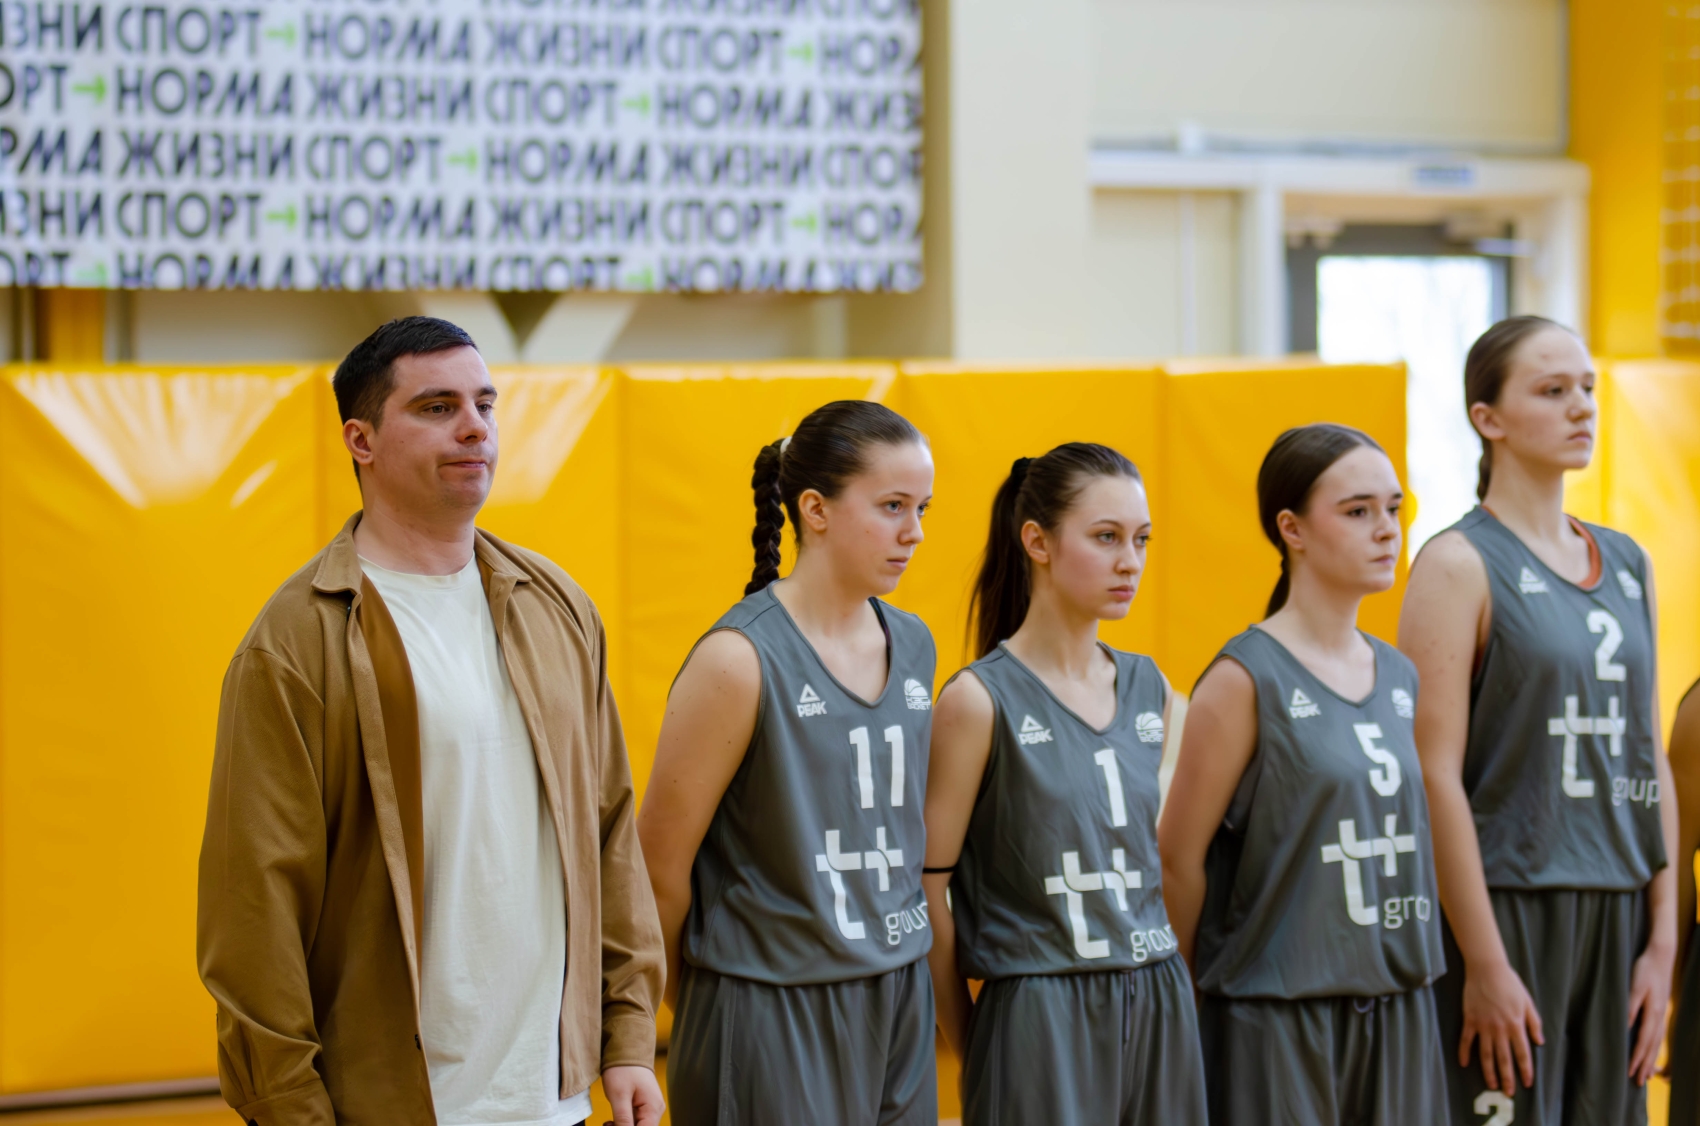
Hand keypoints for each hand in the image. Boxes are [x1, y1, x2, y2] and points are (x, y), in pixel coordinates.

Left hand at [602, 1064, 664, 1125]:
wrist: (626, 1049)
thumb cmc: (623, 1069)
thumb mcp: (619, 1096)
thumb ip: (623, 1119)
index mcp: (653, 1108)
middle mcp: (655, 1110)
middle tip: (608, 1125)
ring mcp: (650, 1108)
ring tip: (608, 1124)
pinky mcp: (643, 1106)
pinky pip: (634, 1121)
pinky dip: (622, 1123)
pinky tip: (611, 1121)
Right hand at [1459, 958, 1544, 1096]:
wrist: (1486, 968)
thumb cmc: (1509, 983)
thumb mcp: (1528, 1002)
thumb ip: (1534, 1023)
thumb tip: (1540, 1042)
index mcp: (1516, 1025)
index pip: (1522, 1054)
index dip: (1525, 1070)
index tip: (1527, 1083)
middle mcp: (1500, 1029)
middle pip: (1504, 1058)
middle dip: (1507, 1077)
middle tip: (1508, 1093)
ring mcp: (1483, 1025)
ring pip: (1486, 1054)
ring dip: (1489, 1071)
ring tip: (1491, 1084)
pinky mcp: (1469, 1020)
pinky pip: (1466, 1040)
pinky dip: (1464, 1052)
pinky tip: (1464, 1063)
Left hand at [1628, 943, 1675, 1085]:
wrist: (1661, 956)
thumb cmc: (1644, 970)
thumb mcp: (1634, 986)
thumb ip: (1630, 1007)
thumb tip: (1625, 1026)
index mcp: (1653, 1013)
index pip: (1643, 1041)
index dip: (1637, 1058)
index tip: (1630, 1072)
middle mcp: (1660, 1017)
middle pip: (1652, 1047)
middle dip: (1645, 1065)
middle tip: (1639, 1082)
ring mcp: (1663, 1014)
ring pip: (1657, 1043)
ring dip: (1651, 1059)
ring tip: (1647, 1075)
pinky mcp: (1661, 1011)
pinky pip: (1658, 1035)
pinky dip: (1655, 1047)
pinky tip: (1652, 1053)